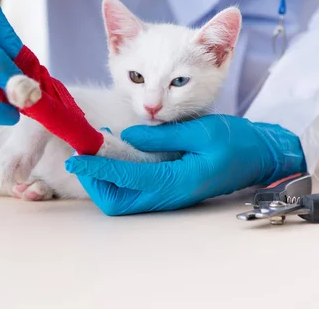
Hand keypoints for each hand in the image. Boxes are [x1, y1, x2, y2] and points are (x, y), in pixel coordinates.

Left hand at [65, 115, 305, 215]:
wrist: (256, 157)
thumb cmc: (234, 142)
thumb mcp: (200, 131)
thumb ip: (161, 137)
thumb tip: (127, 136)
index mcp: (177, 181)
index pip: (126, 179)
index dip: (98, 169)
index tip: (77, 159)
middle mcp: (168, 195)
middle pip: (117, 202)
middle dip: (94, 182)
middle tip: (84, 156)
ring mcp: (166, 196)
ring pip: (122, 201)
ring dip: (102, 181)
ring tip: (94, 153)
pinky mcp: (165, 191)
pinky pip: (132, 193)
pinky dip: (115, 179)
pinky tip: (112, 156)